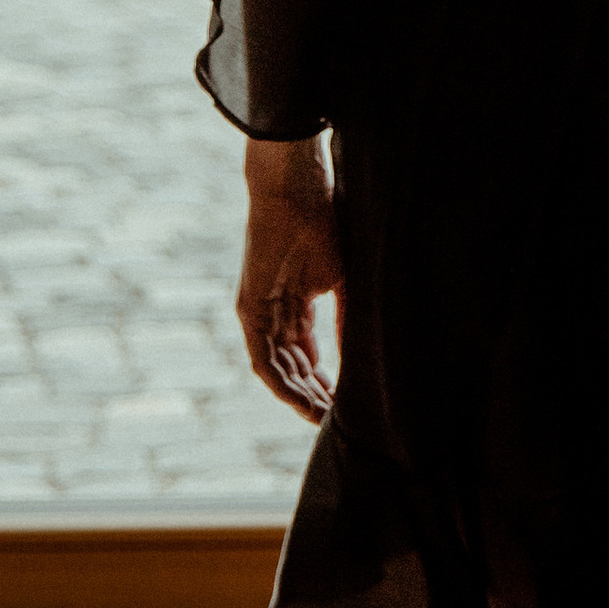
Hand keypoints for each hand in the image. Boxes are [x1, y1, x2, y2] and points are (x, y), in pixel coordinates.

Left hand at [238, 139, 342, 423]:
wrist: (295, 187)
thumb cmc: (324, 219)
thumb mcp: (343, 276)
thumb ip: (347, 316)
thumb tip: (358, 353)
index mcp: (297, 302)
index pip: (308, 353)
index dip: (325, 379)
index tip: (345, 402)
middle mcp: (274, 312)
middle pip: (292, 366)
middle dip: (314, 394)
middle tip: (336, 420)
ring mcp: (260, 312)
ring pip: (277, 368)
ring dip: (299, 395)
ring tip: (323, 417)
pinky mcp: (249, 309)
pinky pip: (262, 357)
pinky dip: (281, 381)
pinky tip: (301, 399)